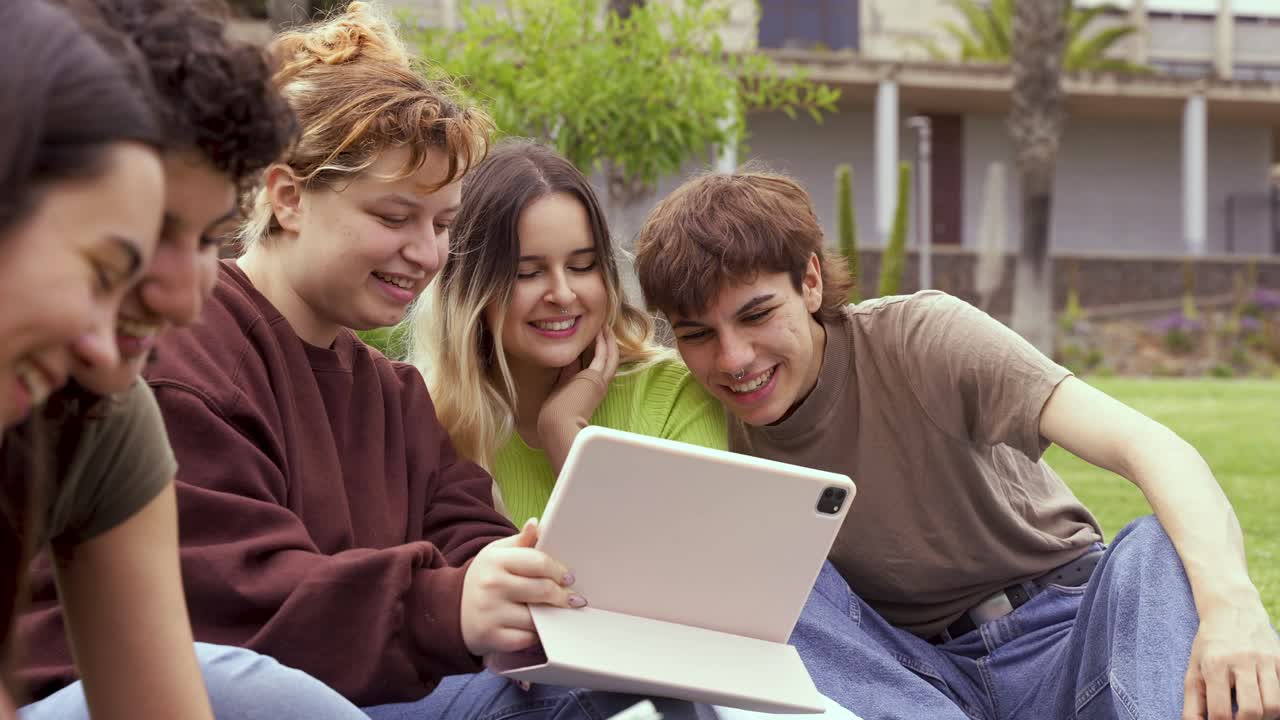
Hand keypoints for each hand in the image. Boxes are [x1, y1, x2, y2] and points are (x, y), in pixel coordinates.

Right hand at [460, 518, 586, 656]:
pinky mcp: (491, 636)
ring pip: (537, 617)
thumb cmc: (483, 578)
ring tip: (554, 612)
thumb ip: (521, 541)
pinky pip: (527, 638)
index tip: (568, 577)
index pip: (538, 562)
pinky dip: (535, 635)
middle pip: (543, 590)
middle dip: (563, 596)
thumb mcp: (497, 553)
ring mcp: (490, 612)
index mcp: (496, 559)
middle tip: (573, 598)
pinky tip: (536, 627)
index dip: (559, 570)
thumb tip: (537, 524)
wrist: (450, 610)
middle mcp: (491, 584)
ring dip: (550, 616)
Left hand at [537, 330, 618, 434]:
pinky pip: (603, 356)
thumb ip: (566, 373)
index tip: (591, 337)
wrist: (557, 425)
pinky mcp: (596, 379)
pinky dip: (604, 343)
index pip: (594, 366)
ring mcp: (599, 383)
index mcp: (588, 389)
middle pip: (607, 360)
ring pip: (609, 357)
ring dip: (608, 340)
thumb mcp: (560, 387)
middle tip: (603, 327)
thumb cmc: (553, 414)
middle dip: (606, 343)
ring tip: (605, 325)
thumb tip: (568, 357)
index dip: (594, 351)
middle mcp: (597, 386)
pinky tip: (602, 331)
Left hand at [1182, 598, 1279, 719]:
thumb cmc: (1210, 645)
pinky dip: (1277, 704)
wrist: (1233, 610)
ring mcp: (1265, 659)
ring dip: (1265, 717)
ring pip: (1274, 705)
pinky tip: (1265, 701)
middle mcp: (1241, 660)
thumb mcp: (1194, 668)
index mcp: (1215, 664)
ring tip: (1253, 713)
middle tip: (1238, 719)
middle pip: (1252, 711)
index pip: (1220, 710)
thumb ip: (1192, 701)